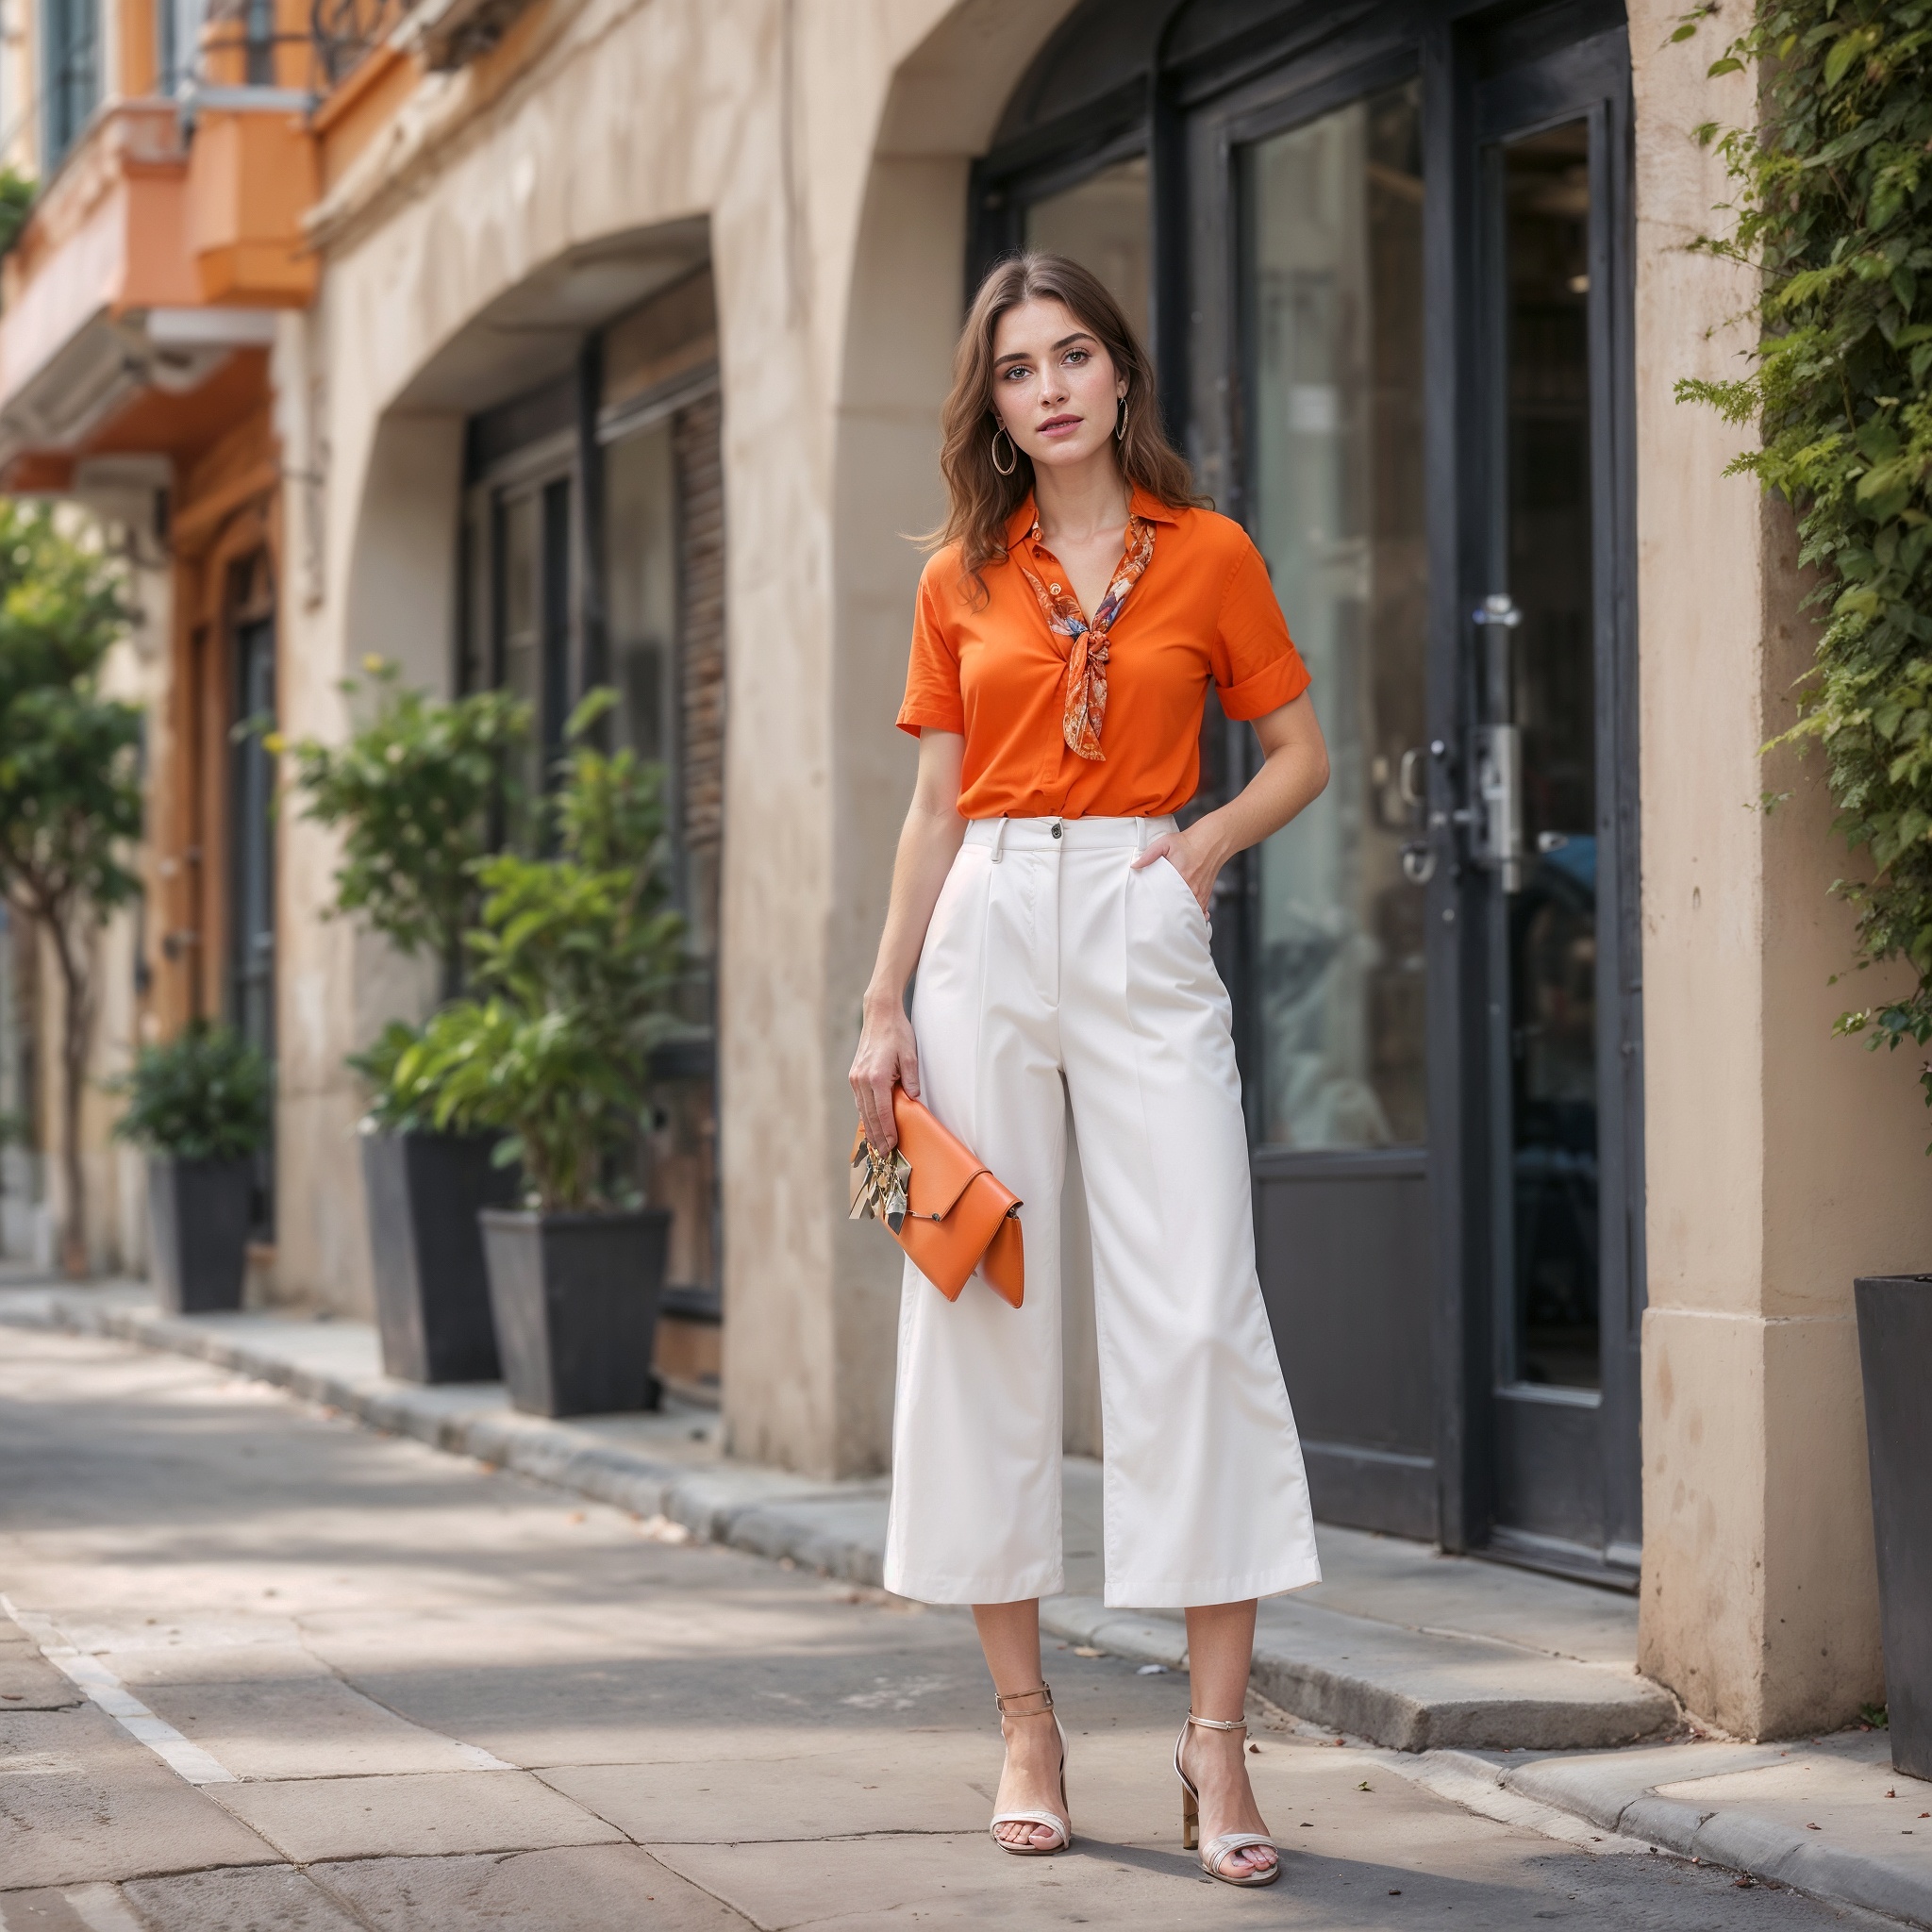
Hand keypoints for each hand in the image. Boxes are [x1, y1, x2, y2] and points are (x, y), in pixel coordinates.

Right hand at [849, 996, 919, 1151]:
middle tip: (884, 1154)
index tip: (893, 1146)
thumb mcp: (910, 1055)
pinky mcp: (854, 1076)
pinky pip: (860, 1101)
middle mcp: (862, 1080)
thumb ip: (911, 1079)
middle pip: (870, 1116)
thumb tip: (914, 1100)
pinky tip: (870, 1125)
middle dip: (877, 1137)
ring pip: (862, 1111)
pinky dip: (865, 1115)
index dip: (888, 1131)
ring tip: (877, 1146)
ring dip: (870, 1129)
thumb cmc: (897, 1033)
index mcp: (876, 1077)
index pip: (882, 1112)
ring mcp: (855, 1078)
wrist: (879, 1015)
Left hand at [1130, 822, 1225, 914]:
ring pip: (1189, 911)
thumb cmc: (1188, 842)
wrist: (1211, 841)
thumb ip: (1149, 854)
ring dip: (1180, 915)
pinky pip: (1200, 910)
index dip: (1158, 904)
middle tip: (1158, 916)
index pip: (1166, 896)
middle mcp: (1192, 887)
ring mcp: (1200, 892)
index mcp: (1181, 875)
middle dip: (1168, 913)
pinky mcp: (1206, 893)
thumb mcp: (1165, 843)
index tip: (1151, 908)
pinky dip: (1193, 913)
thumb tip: (1135, 865)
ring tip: (1170, 919)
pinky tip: (1186, 916)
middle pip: (1177, 907)